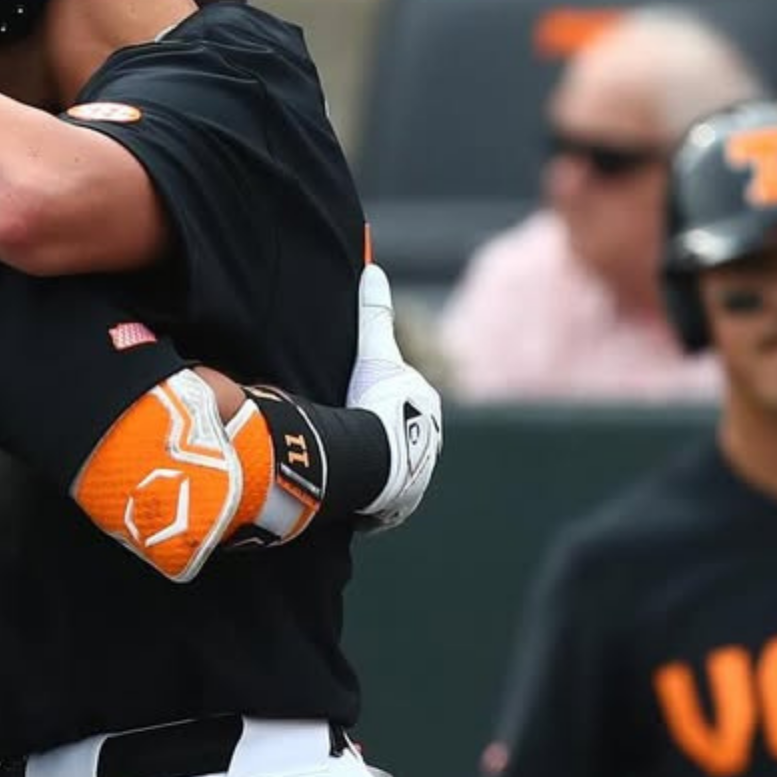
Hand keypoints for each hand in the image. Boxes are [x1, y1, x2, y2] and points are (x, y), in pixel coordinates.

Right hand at [348, 263, 442, 531]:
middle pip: (404, 439)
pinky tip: (347, 494)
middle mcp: (432, 446)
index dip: (380, 403)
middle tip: (349, 436)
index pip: (408, 403)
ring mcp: (417, 481)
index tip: (357, 404)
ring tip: (345, 467)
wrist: (374, 459)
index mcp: (429, 409)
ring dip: (373, 472)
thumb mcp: (374, 352)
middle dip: (381, 439)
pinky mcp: (399, 509)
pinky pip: (382, 505)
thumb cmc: (375, 404)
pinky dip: (366, 500)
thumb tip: (372, 267)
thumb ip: (374, 312)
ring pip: (393, 473)